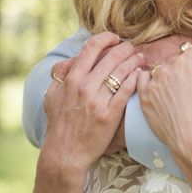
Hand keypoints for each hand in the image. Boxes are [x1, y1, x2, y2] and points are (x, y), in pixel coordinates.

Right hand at [40, 32, 142, 178]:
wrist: (65, 154)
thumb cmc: (59, 124)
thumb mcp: (52, 96)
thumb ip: (60, 75)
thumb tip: (71, 59)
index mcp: (72, 80)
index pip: (91, 48)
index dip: (106, 38)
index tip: (114, 38)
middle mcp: (85, 87)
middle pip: (111, 56)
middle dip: (125, 47)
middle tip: (131, 47)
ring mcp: (98, 101)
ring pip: (122, 71)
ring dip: (134, 60)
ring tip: (140, 57)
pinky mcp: (110, 114)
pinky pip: (127, 90)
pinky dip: (135, 78)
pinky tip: (139, 74)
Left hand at [139, 36, 191, 95]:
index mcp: (186, 62)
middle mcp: (166, 69)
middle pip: (177, 60)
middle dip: (186, 67)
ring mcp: (152, 84)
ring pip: (160, 70)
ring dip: (168, 75)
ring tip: (179, 91)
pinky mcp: (144, 99)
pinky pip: (143, 81)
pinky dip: (150, 82)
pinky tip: (160, 90)